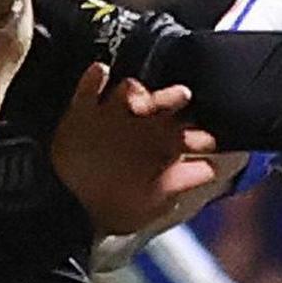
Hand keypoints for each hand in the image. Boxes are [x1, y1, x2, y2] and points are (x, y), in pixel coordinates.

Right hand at [51, 62, 228, 238]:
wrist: (70, 209)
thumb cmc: (116, 207)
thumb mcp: (151, 204)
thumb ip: (179, 184)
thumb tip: (211, 170)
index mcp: (164, 145)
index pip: (189, 132)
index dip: (199, 135)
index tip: (205, 142)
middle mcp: (144, 124)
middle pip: (164, 102)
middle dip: (172, 98)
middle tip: (181, 96)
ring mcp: (113, 114)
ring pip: (130, 91)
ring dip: (135, 91)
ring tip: (136, 100)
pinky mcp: (83, 111)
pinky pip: (88, 90)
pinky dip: (94, 80)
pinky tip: (100, 73)